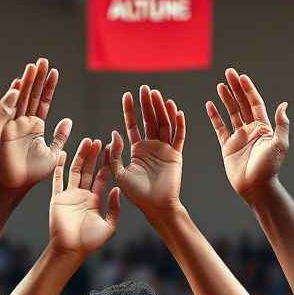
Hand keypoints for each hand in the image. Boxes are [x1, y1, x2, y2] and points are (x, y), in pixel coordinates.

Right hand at [0, 58, 71, 191]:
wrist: (17, 185)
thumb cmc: (34, 173)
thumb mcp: (53, 153)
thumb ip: (59, 136)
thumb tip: (68, 120)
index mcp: (37, 127)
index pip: (44, 102)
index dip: (49, 87)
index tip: (55, 72)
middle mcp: (25, 122)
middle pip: (32, 95)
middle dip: (38, 78)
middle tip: (42, 60)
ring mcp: (15, 124)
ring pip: (22, 99)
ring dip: (27, 83)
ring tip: (32, 66)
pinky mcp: (6, 130)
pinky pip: (11, 111)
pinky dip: (14, 97)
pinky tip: (18, 83)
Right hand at [49, 137, 120, 259]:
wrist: (70, 250)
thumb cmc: (89, 242)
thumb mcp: (109, 225)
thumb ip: (114, 208)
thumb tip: (117, 190)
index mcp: (95, 200)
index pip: (102, 177)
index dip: (106, 164)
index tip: (110, 149)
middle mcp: (83, 195)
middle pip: (88, 170)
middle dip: (93, 156)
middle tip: (97, 141)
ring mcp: (69, 195)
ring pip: (75, 171)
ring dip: (80, 157)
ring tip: (85, 142)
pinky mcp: (57, 198)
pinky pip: (57, 179)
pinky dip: (59, 167)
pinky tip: (62, 154)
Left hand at [108, 86, 183, 219]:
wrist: (155, 206)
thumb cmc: (137, 194)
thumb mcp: (119, 173)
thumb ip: (116, 154)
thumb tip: (114, 134)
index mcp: (137, 150)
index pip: (133, 125)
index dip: (130, 110)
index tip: (127, 95)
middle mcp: (151, 147)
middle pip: (150, 120)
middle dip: (147, 104)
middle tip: (145, 88)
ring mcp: (164, 149)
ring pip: (164, 124)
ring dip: (161, 109)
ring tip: (157, 95)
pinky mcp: (176, 155)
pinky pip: (179, 136)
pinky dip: (179, 124)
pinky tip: (176, 111)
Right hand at [206, 69, 288, 204]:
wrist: (255, 187)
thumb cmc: (269, 168)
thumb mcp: (279, 144)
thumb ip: (281, 124)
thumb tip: (283, 105)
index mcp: (263, 127)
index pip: (255, 103)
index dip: (248, 89)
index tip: (242, 77)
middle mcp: (250, 129)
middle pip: (241, 104)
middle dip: (235, 88)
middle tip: (228, 73)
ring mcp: (238, 137)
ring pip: (230, 113)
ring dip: (225, 99)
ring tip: (219, 86)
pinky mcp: (227, 146)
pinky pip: (219, 128)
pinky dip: (214, 117)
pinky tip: (210, 105)